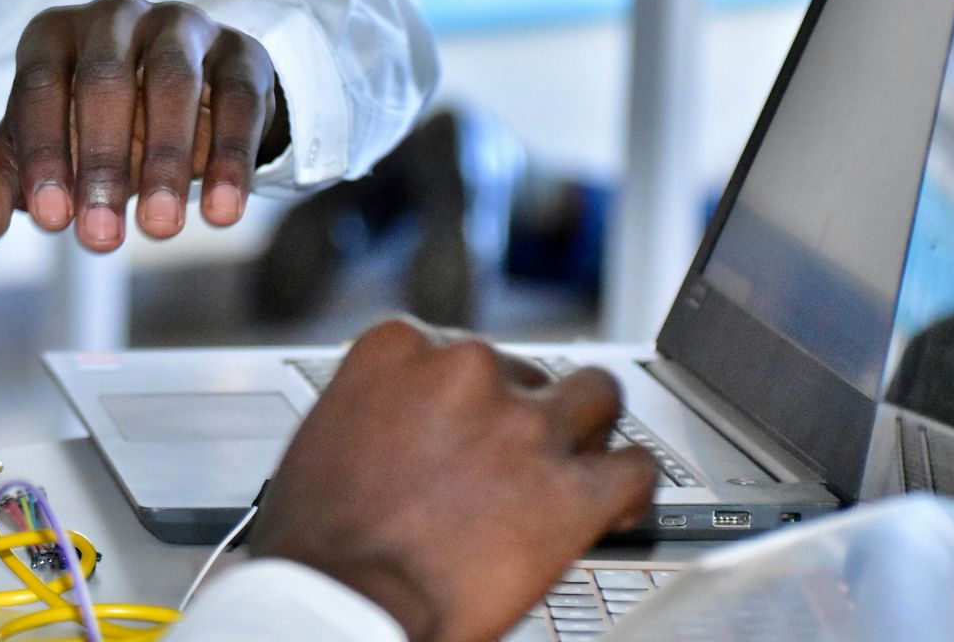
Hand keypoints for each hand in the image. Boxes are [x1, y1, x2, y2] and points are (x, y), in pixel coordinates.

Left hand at [0, 0, 290, 251]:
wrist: (188, 105)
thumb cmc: (95, 129)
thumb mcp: (42, 158)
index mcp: (55, 35)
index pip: (41, 85)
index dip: (43, 154)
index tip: (53, 223)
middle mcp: (117, 17)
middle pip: (105, 78)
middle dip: (102, 163)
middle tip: (101, 240)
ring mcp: (184, 27)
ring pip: (174, 81)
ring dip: (166, 159)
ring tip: (161, 229)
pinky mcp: (242, 52)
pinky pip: (240, 99)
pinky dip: (230, 159)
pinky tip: (222, 214)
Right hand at [250, 319, 656, 641]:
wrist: (336, 605)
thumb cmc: (317, 545)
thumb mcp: (328, 438)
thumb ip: (382, 410)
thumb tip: (412, 428)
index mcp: (400, 349)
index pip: (464, 348)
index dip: (477, 394)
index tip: (476, 423)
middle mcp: (467, 370)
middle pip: (532, 370)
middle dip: (530, 411)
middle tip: (520, 457)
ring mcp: (523, 424)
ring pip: (598, 396)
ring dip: (590, 431)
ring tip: (581, 465)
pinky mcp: (568, 488)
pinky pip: (636, 469)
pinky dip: (630, 489)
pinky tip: (615, 508)